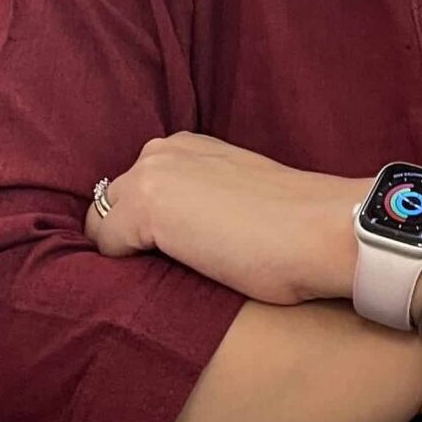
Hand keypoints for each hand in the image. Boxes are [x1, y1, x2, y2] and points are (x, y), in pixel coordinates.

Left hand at [83, 131, 370, 303]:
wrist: (320, 228)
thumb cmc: (293, 225)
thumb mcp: (238, 193)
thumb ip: (203, 197)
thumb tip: (181, 231)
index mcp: (188, 145)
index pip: (135, 186)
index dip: (148, 224)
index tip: (174, 250)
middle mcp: (163, 150)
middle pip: (111, 202)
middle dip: (129, 234)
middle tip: (169, 267)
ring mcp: (151, 176)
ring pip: (101, 223)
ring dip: (125, 251)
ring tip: (166, 276)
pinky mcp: (144, 207)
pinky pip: (105, 246)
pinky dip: (127, 268)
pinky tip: (168, 276)